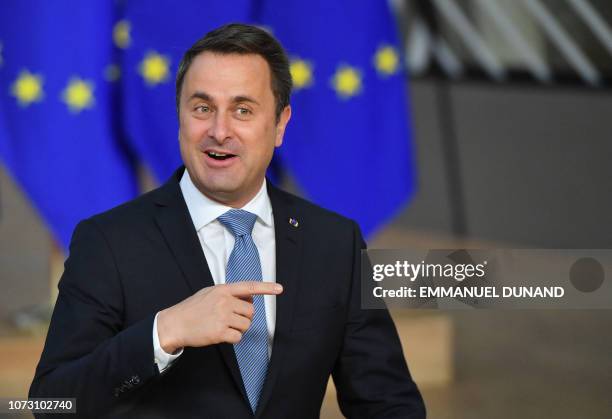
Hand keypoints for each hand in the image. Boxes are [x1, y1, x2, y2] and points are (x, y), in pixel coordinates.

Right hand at [157, 281, 282, 352]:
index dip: (266, 288)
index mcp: (223, 290)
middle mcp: (224, 301)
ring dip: (239, 329)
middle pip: (251, 311)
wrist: (175, 324)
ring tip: (223, 326)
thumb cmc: (192, 308)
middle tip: (230, 319)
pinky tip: (221, 335)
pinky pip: (238, 337)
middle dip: (245, 317)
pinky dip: (233, 339)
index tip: (280, 289)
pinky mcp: (220, 332)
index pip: (249, 287)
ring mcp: (222, 316)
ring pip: (246, 325)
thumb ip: (228, 293)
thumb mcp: (209, 292)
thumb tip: (249, 297)